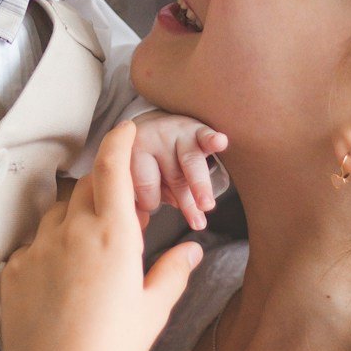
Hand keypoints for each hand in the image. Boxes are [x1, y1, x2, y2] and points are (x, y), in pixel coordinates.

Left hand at [1, 122, 203, 350]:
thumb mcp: (153, 311)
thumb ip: (173, 272)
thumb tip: (191, 249)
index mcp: (112, 234)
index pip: (113, 166)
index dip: (119, 141)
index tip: (126, 129)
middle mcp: (70, 231)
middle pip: (85, 186)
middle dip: (103, 186)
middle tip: (121, 210)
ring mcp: (36, 248)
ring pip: (57, 214)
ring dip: (75, 217)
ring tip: (91, 249)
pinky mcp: (11, 270)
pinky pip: (32, 246)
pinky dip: (49, 251)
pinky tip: (61, 281)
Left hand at [128, 111, 227, 231]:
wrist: (154, 126)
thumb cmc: (148, 165)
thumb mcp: (139, 179)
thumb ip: (147, 197)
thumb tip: (153, 216)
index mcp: (131, 154)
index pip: (142, 185)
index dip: (150, 201)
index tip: (152, 209)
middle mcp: (150, 139)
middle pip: (168, 176)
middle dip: (184, 200)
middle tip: (196, 224)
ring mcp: (175, 132)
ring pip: (189, 162)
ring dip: (199, 185)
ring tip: (207, 205)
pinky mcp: (197, 130)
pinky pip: (205, 135)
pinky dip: (212, 140)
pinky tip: (220, 142)